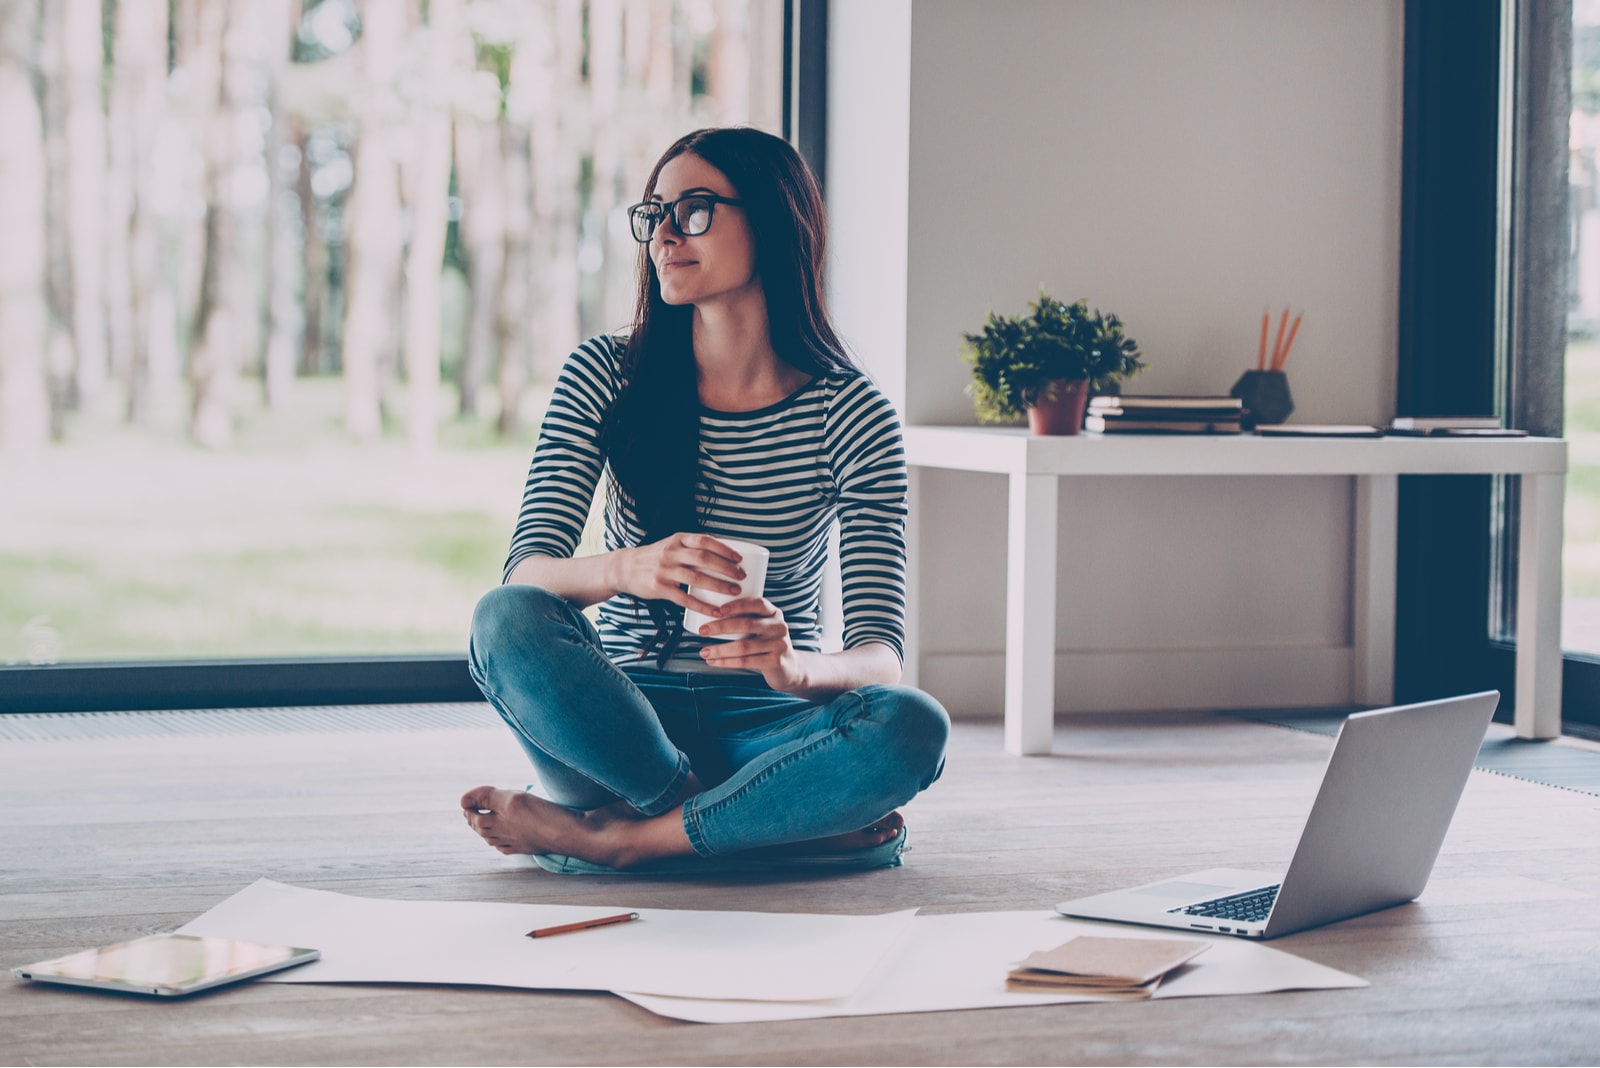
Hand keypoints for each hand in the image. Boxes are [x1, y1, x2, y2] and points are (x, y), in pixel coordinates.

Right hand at [613, 533, 744, 617]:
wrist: (624, 568)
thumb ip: (692, 548)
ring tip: (735, 592)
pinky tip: (715, 611)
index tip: (740, 559)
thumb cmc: (656, 558)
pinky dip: (703, 606)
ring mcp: (664, 570)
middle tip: (742, 577)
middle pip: (704, 559)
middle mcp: (671, 552)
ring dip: (719, 586)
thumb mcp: (672, 545)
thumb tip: (724, 557)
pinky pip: (685, 599)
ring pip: (697, 578)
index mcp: (678, 539)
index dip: (725, 549)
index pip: (705, 541)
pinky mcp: (659, 588)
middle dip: (726, 568)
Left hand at [694, 596, 807, 692]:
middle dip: (721, 627)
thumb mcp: (762, 627)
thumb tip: (709, 612)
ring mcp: (778, 645)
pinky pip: (746, 661)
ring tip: (704, 651)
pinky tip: (713, 662)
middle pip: (747, 624)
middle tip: (702, 630)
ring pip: (744, 646)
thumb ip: (746, 619)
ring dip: (720, 649)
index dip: (737, 605)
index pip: (757, 603)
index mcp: (774, 613)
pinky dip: (726, 662)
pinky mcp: (775, 662)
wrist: (789, 668)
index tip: (718, 609)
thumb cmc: (766, 644)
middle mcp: (779, 627)